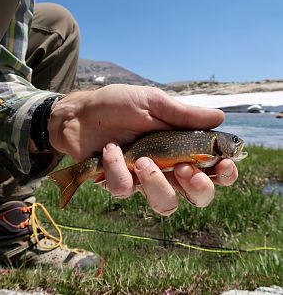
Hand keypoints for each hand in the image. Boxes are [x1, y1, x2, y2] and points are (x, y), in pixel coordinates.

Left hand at [48, 84, 237, 214]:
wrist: (81, 114)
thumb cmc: (118, 104)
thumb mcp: (152, 102)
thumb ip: (183, 114)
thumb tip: (220, 118)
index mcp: (180, 148)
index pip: (212, 169)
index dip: (224, 174)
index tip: (224, 165)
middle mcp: (166, 168)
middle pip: (195, 197)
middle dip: (197, 189)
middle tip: (186, 169)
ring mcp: (143, 179)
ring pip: (164, 204)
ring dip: (157, 184)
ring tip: (143, 160)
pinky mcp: (119, 184)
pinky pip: (125, 189)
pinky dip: (118, 169)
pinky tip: (110, 150)